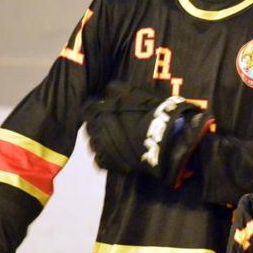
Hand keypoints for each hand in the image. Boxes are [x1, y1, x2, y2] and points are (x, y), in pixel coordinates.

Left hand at [84, 81, 212, 186]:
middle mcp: (97, 129)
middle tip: (112, 125)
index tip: (104, 108)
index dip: (95, 107)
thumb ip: (119, 90)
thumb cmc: (152, 115)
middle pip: (89, 126)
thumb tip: (109, 89)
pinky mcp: (109, 162)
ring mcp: (101, 147)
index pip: (88, 108)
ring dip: (101, 140)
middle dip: (97, 124)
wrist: (165, 141)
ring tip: (115, 140)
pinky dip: (106, 156)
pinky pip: (100, 159)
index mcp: (101, 111)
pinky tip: (117, 153)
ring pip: (93, 143)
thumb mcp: (138, 94)